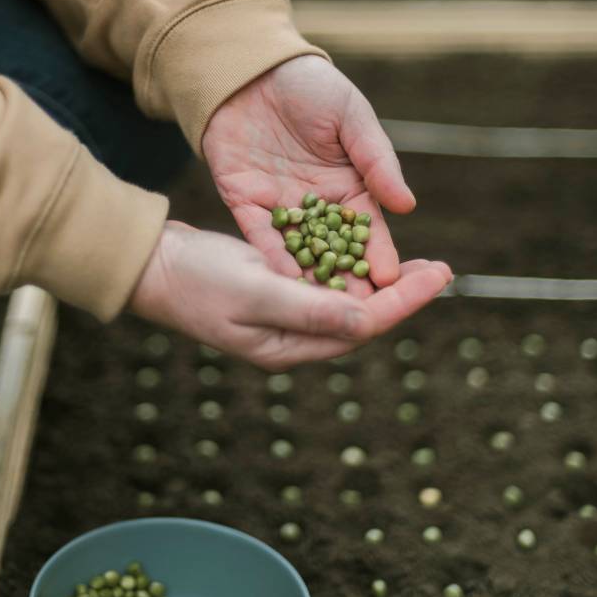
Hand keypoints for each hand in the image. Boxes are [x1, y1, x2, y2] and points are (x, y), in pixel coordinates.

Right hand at [130, 222, 451, 369]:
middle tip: (443, 269)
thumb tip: (366, 319)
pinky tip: (367, 251)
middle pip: (361, 317)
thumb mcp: (255, 291)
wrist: (153, 266)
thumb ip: (309, 306)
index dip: (405, 302)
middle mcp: (293, 335)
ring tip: (418, 263)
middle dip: (404, 294)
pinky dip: (350, 268)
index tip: (440, 276)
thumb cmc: (197, 281)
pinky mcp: (275, 289)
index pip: (362, 325)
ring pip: (346, 299)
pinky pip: (325, 283)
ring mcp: (284, 313)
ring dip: (381, 281)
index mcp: (291, 345)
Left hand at [202, 55, 420, 297]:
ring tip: (323, 311)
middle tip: (361, 314)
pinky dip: (271, 256)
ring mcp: (280, 205)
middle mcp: (316, 204)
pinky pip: (260, 235)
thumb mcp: (351, 116)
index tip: (393, 280)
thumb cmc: (310, 86)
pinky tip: (282, 279)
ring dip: (310, 280)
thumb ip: (375, 160)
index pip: (368, 228)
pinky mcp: (245, 201)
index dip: (379, 253)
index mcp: (348, 185)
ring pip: (298, 251)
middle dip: (348, 281)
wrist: (252, 67)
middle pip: (335, 251)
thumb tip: (406, 205)